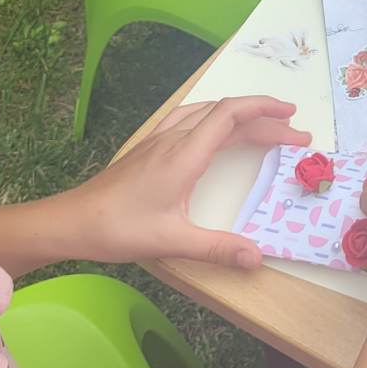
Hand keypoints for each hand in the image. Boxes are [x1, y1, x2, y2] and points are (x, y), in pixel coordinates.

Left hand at [77, 96, 310, 269]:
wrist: (70, 221)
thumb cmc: (118, 229)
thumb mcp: (172, 241)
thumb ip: (217, 248)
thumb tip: (258, 258)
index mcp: (184, 154)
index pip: (230, 115)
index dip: (264, 109)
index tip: (292, 117)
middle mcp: (174, 138)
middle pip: (226, 114)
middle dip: (264, 120)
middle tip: (296, 135)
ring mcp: (158, 140)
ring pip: (206, 113)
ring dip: (239, 116)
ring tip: (264, 126)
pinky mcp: (147, 148)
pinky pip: (188, 119)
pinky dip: (214, 118)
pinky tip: (214, 130)